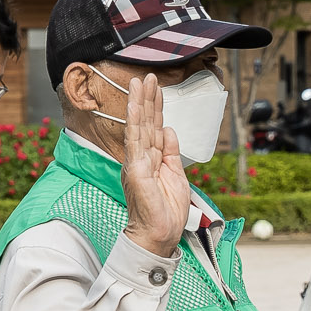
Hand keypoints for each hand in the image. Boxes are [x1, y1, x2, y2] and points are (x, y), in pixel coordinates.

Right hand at [119, 73, 192, 256]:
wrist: (160, 234)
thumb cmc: (166, 212)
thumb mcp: (176, 175)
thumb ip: (172, 152)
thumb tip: (170, 129)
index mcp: (150, 160)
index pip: (154, 129)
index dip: (156, 108)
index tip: (157, 89)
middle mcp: (140, 158)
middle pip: (145, 123)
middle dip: (148, 99)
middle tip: (149, 76)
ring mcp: (136, 162)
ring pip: (139, 126)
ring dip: (140, 103)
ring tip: (141, 82)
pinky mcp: (135, 168)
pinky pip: (135, 140)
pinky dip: (135, 120)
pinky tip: (135, 105)